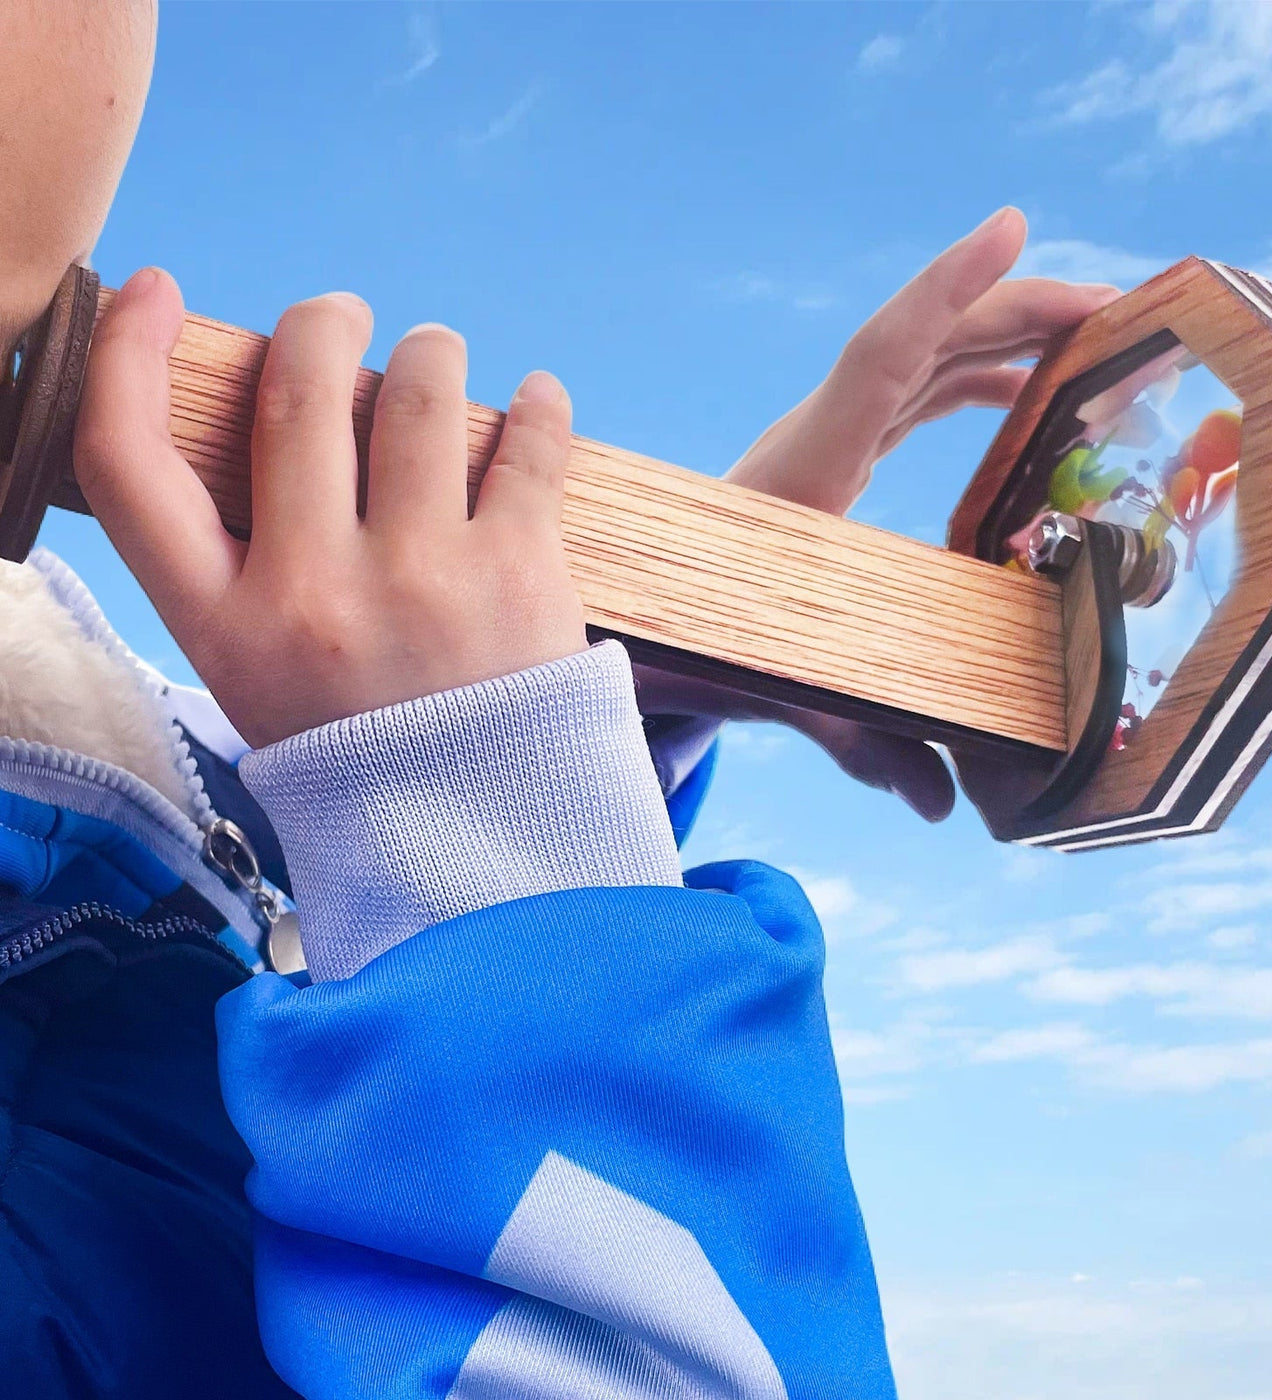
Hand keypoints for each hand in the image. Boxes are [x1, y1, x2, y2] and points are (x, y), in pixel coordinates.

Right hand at [74, 268, 586, 748]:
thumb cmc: (370, 751)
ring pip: (417, 393)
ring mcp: (422, 578)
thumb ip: (242, 572)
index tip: (153, 295)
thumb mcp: (261, 682)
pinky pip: (529, 442)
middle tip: (341, 317)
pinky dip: (539, 404)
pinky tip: (538, 398)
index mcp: (227, 627)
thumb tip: (276, 428)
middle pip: (296, 392)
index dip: (126, 358)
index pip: (130, 466)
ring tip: (438, 356)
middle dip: (319, 324)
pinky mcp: (521, 573)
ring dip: (430, 352)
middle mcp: (313, 592)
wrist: (482, 846)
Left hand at [635, 208, 1120, 821]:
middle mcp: (815, 439)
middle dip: (1018, 311)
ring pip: (923, 362)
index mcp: (804, 472)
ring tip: (1099, 335)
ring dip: (1006, 339)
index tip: (1013, 226)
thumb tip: (948, 810)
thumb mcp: (786, 690)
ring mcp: (823, 440)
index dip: (948, 289)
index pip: (882, 358)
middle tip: (1118, 306)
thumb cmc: (698, 644)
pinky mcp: (831, 457)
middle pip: (924, 344)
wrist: (635, 619)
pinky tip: (1028, 393)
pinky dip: (975, 381)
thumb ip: (862, 746)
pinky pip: (913, 396)